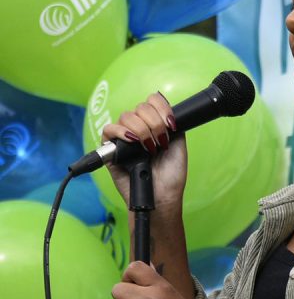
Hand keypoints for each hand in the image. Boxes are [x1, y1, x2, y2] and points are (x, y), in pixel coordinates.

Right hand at [102, 92, 187, 208]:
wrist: (162, 197)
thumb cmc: (171, 177)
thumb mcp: (180, 147)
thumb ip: (174, 126)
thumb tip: (168, 111)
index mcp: (155, 126)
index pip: (153, 101)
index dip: (161, 107)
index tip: (171, 123)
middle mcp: (139, 129)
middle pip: (140, 107)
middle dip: (154, 122)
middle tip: (162, 142)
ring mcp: (124, 138)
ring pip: (126, 116)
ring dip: (141, 130)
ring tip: (150, 148)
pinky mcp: (111, 150)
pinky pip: (108, 130)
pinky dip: (120, 132)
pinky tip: (133, 142)